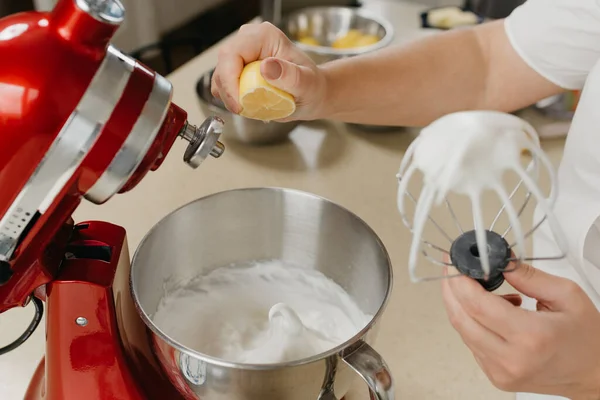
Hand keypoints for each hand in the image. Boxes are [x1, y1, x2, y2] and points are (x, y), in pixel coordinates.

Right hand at [211, 22, 327, 120]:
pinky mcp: (238, 67)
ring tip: (251, 107)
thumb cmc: (312, 87)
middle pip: (222, 65)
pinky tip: (248, 103)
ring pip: (220, 76)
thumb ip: (290, 75)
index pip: (232, 54)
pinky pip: (223, 84)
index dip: (229, 81)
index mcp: (265, 36)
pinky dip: (232, 97)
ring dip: (230, 97)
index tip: (239, 105)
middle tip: (244, 110)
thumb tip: (267, 67)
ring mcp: (242, 53)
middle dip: (228, 91)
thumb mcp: (307, 84)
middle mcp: (250, 39)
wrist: (313, 93)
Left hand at [441, 262, 599, 398]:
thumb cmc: (587, 338)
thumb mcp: (566, 295)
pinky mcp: (496, 377)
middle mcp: (511, 358)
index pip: (477, 305)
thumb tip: (499, 260)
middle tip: (454, 269)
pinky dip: (472, 323)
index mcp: (531, 336)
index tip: (456, 264)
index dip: (459, 281)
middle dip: (451, 289)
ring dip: (461, 305)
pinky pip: (472, 343)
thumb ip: (528, 276)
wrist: (594, 375)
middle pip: (461, 318)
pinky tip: (488, 311)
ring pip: (463, 331)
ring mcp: (501, 372)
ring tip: (477, 287)